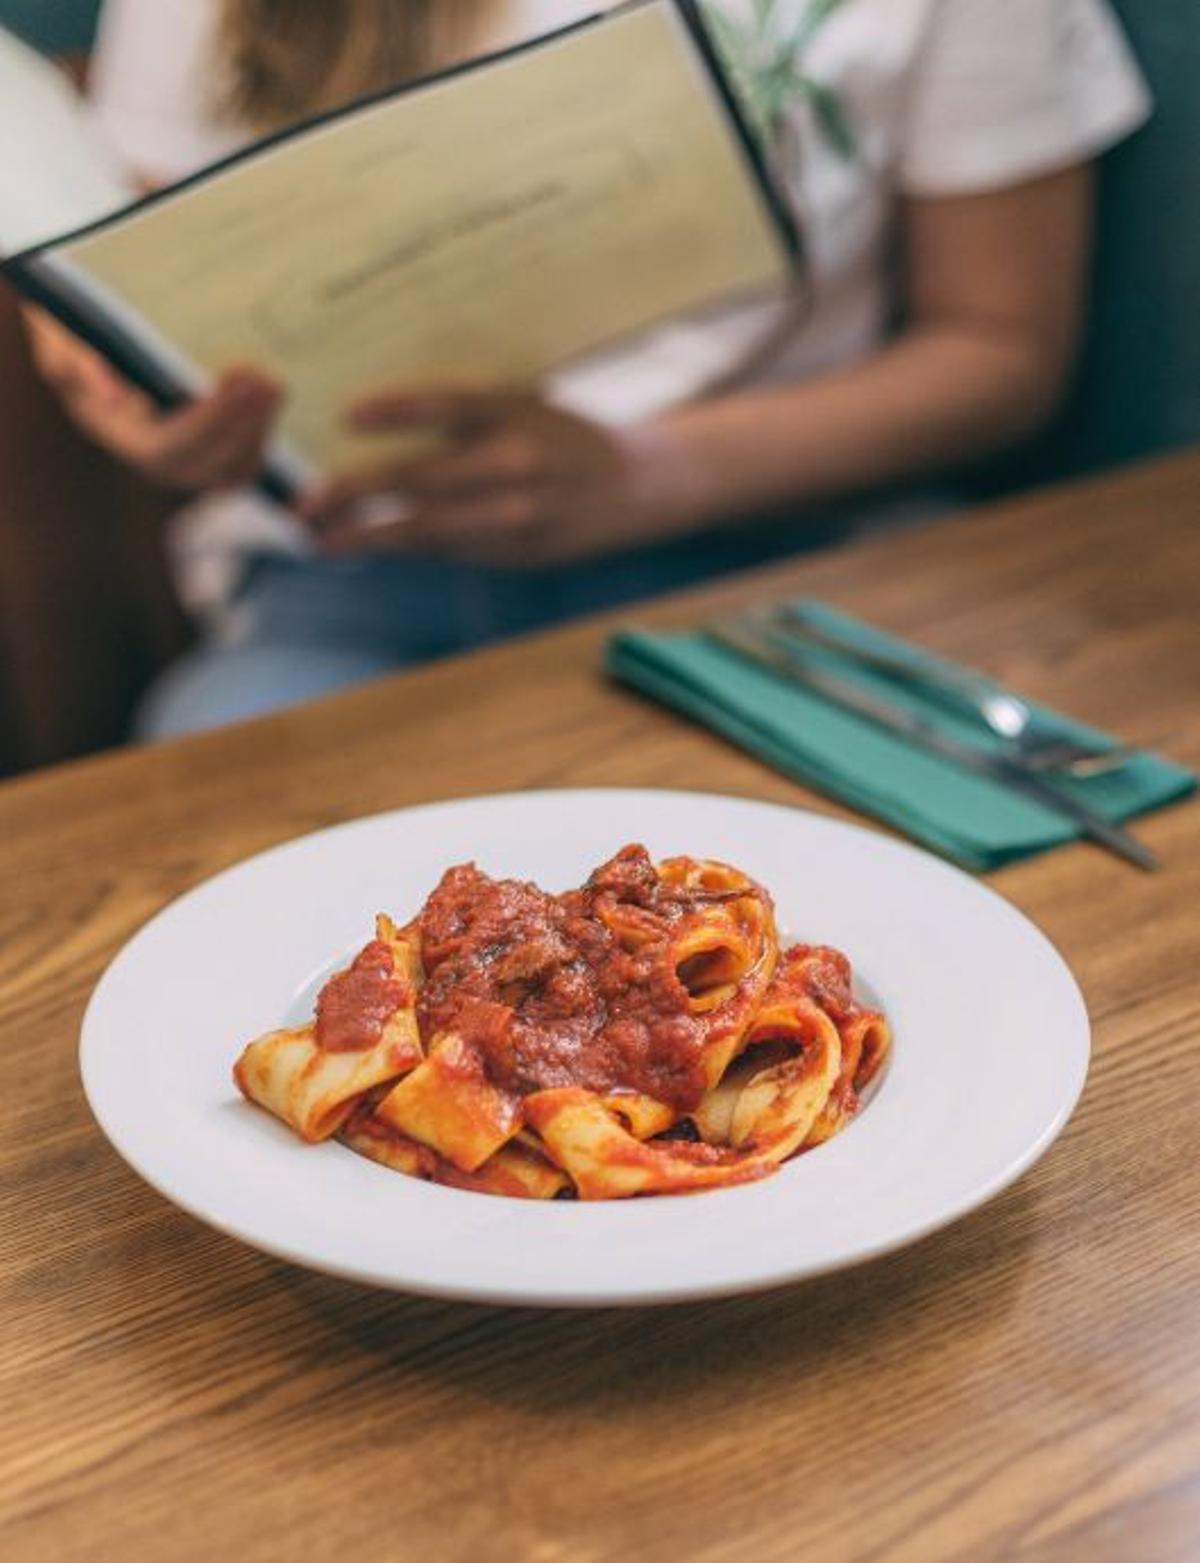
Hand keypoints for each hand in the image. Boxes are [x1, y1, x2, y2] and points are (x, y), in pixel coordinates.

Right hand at [24, 308, 282, 491]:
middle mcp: (155, 467)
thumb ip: (76, 370)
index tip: (236, 379)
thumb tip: (113, 397)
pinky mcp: (207, 462)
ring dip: (258, 431)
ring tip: (274, 385)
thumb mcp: (63, 355)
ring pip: (230, 473)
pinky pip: (240, 467)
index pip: (172, 447)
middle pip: (207, 467)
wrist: (92, 372)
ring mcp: (184, 470)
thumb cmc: (78, 357)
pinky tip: (269, 399)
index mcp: (125, 442)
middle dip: (241, 426)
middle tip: (266, 380)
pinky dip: (260, 438)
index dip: (208, 418)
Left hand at [301, 387, 707, 567]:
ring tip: (319, 539)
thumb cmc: (561, 435)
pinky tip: (361, 546)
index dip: (401, 409)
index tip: (347, 414)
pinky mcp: (516, 553)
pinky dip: (402, 549)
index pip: (452, 405)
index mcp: (519, 413)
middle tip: (305, 504)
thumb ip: (464, 415)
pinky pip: (449, 551)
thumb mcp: (522, 405)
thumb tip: (373, 419)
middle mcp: (518, 466)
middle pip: (426, 480)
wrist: (633, 487)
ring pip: (431, 530)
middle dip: (358, 494)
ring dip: (368, 537)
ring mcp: (518, 516)